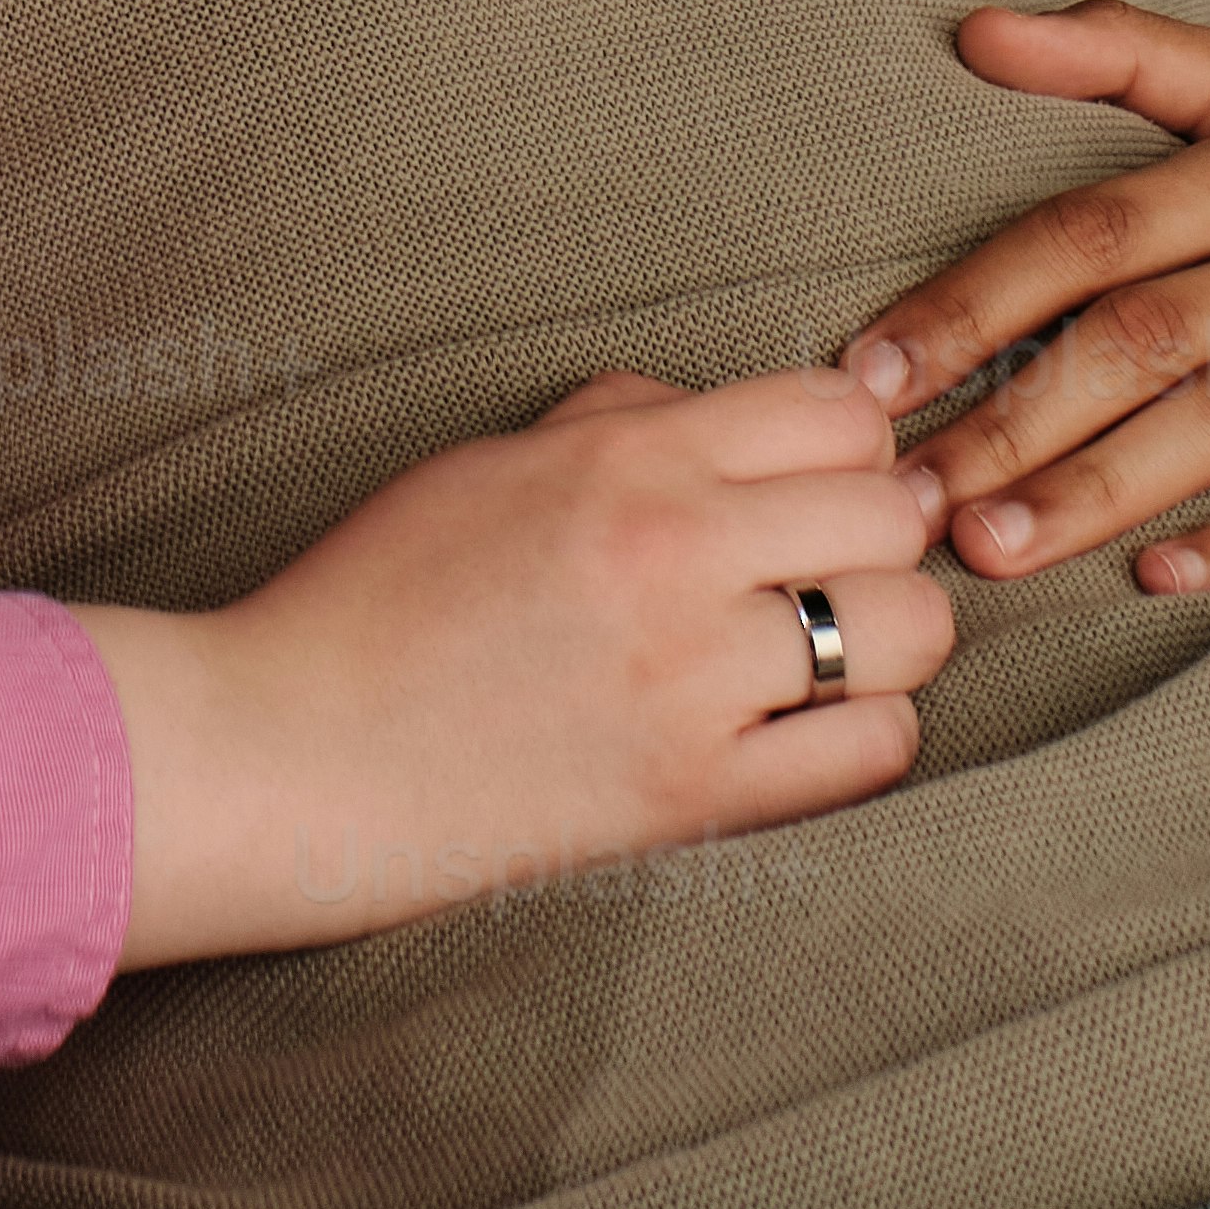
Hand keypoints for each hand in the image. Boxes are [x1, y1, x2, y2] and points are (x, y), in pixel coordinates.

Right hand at [88, 366, 953, 958]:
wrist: (299, 750)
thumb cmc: (380, 592)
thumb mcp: (492, 458)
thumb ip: (624, 417)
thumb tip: (733, 415)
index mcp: (628, 459)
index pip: (837, 412)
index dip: (843, 441)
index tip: (813, 477)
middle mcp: (680, 556)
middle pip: (892, 512)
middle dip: (876, 528)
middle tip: (825, 560)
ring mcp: (699, 682)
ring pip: (910, 630)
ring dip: (886, 631)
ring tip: (825, 643)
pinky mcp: (701, 796)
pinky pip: (875, 752)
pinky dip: (866, 732)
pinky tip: (807, 722)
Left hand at [850, 0, 1209, 597]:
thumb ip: (1127, 52)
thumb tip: (974, 29)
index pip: (1093, 230)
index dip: (974, 301)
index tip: (869, 373)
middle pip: (1147, 333)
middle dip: (1011, 416)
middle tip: (901, 496)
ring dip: (1104, 486)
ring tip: (992, 548)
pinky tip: (1167, 576)